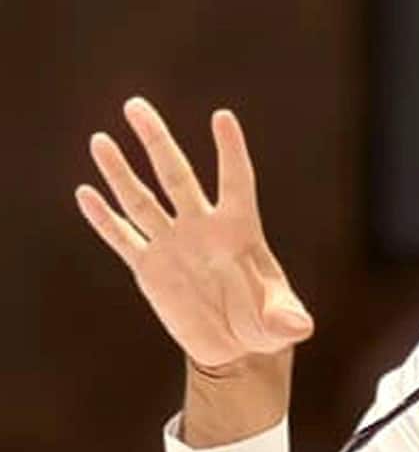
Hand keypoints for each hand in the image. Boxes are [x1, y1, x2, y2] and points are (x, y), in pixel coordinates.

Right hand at [75, 97, 312, 368]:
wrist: (235, 345)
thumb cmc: (266, 323)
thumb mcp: (281, 323)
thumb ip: (288, 321)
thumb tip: (300, 329)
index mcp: (240, 229)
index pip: (236, 180)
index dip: (230, 150)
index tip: (223, 116)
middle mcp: (203, 227)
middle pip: (176, 175)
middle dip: (156, 141)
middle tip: (136, 105)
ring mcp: (173, 244)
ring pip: (142, 200)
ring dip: (120, 171)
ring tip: (100, 139)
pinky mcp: (150, 268)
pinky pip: (123, 237)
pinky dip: (103, 218)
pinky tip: (85, 193)